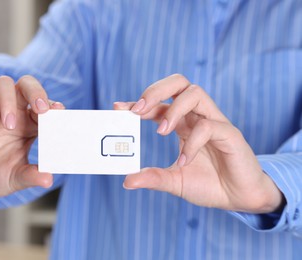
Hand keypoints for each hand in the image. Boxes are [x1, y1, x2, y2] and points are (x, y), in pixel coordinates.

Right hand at [0, 75, 63, 198]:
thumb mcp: (16, 178)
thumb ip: (31, 176)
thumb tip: (49, 180)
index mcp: (30, 123)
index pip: (44, 106)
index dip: (52, 107)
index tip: (59, 113)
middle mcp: (14, 111)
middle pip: (27, 84)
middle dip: (36, 92)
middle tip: (41, 109)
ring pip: (4, 83)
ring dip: (10, 100)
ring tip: (10, 125)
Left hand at [115, 74, 283, 212]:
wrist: (239, 198)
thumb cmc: (209, 185)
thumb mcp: (175, 181)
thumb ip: (153, 178)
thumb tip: (127, 181)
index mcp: (183, 123)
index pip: (159, 103)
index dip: (139, 102)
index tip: (118, 108)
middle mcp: (197, 117)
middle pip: (178, 83)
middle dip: (155, 90)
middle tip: (138, 110)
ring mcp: (215, 122)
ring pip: (195, 93)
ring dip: (173, 109)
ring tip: (161, 131)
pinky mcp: (230, 134)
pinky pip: (209, 126)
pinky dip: (193, 142)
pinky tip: (185, 161)